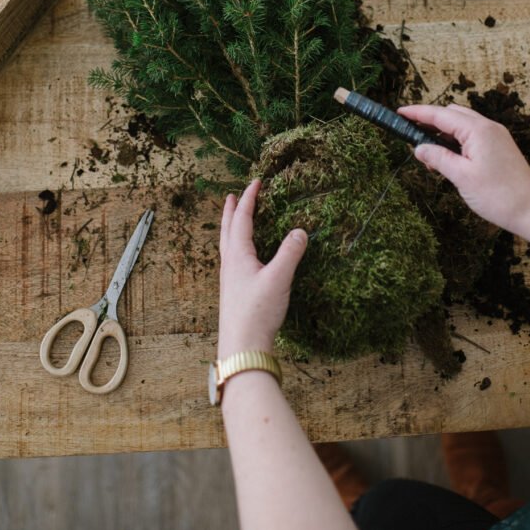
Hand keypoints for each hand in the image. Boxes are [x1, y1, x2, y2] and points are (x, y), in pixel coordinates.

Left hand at [217, 179, 307, 358]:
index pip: (242, 219)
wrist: (243, 347)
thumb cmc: (257, 312)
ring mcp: (230, 279)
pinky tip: (243, 258)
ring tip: (233, 221)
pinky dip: (236, 247)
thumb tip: (301, 230)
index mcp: (238, 255)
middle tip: (230, 196)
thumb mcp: (279, 279)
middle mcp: (230, 264)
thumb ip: (290, 253)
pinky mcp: (235, 292)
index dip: (248, 199)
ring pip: (228, 245)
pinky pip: (233, 260)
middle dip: (230, 211)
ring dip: (231, 228)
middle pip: (228, 230)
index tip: (255, 182)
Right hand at [397, 103, 529, 233]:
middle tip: (410, 133)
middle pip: (452, 114)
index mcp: (478, 130)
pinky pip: (472, 134)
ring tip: (426, 149)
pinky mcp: (500, 146)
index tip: (400, 112)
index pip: (441, 115)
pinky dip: (456, 139)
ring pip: (462, 123)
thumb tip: (419, 148)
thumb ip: (438, 158)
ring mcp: (496, 136)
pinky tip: (447, 155)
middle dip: (430, 120)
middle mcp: (488, 127)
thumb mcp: (461, 177)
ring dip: (443, 131)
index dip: (418, 113)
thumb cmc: (498, 196)